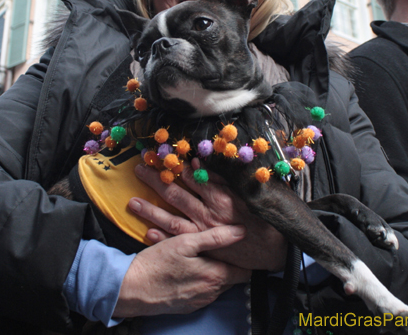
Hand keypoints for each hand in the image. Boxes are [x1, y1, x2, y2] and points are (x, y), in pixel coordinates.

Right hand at [113, 225, 250, 316]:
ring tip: (201, 258)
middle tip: (218, 250)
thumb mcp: (185, 242)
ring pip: (218, 285)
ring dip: (213, 273)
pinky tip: (188, 270)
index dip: (244, 258)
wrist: (131, 289)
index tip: (239, 248)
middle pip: (233, 278)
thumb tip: (241, 231)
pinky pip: (204, 293)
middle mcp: (211, 293)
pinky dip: (201, 282)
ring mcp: (200, 302)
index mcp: (215, 276)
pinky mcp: (189, 307)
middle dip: (229, 264)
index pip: (245, 271)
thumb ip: (215, 237)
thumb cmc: (157, 264)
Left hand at [131, 161, 287, 271]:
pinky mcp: (204, 248)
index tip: (159, 156)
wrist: (275, 249)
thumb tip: (202, 161)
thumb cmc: (266, 216)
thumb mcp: (249, 191)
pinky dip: (161, 237)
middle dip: (156, 181)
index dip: (174, 166)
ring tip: (132, 202)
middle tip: (138, 170)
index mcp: (221, 196)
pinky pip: (179, 242)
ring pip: (171, 218)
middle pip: (175, 194)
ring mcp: (203, 232)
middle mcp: (208, 213)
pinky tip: (147, 232)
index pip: (192, 177)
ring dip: (151, 209)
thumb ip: (225, 177)